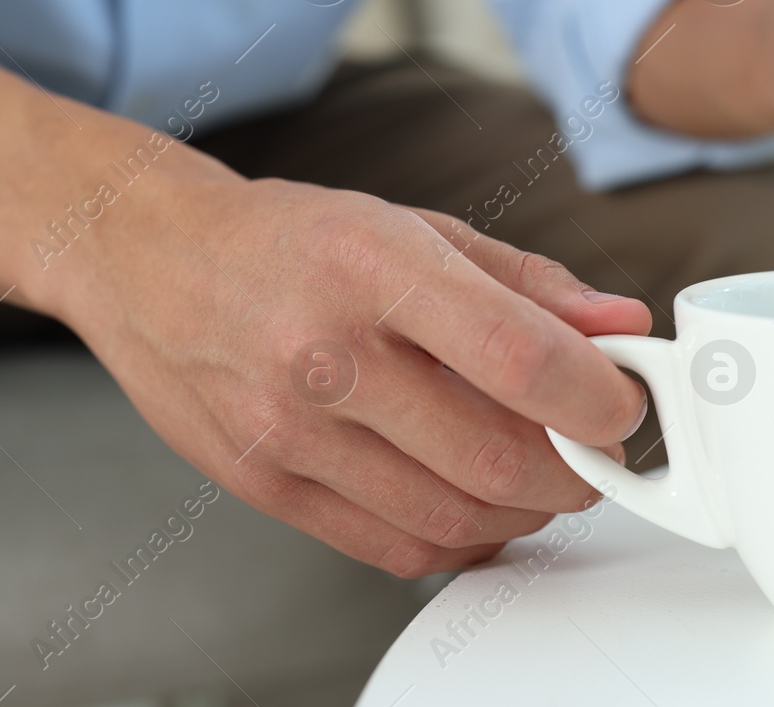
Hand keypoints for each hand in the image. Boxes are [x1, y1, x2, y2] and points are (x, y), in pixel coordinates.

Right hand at [64, 176, 649, 576]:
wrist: (149, 260)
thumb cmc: (288, 240)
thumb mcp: (413, 227)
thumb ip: (527, 283)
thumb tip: (621, 327)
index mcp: (373, 266)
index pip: (518, 356)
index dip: (597, 397)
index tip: (624, 405)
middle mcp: (325, 353)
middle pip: (495, 455)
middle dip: (578, 469)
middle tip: (592, 448)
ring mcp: (288, 429)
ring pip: (454, 514)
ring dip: (527, 509)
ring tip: (538, 471)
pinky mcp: (265, 487)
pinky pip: (396, 546)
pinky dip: (463, 538)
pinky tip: (478, 503)